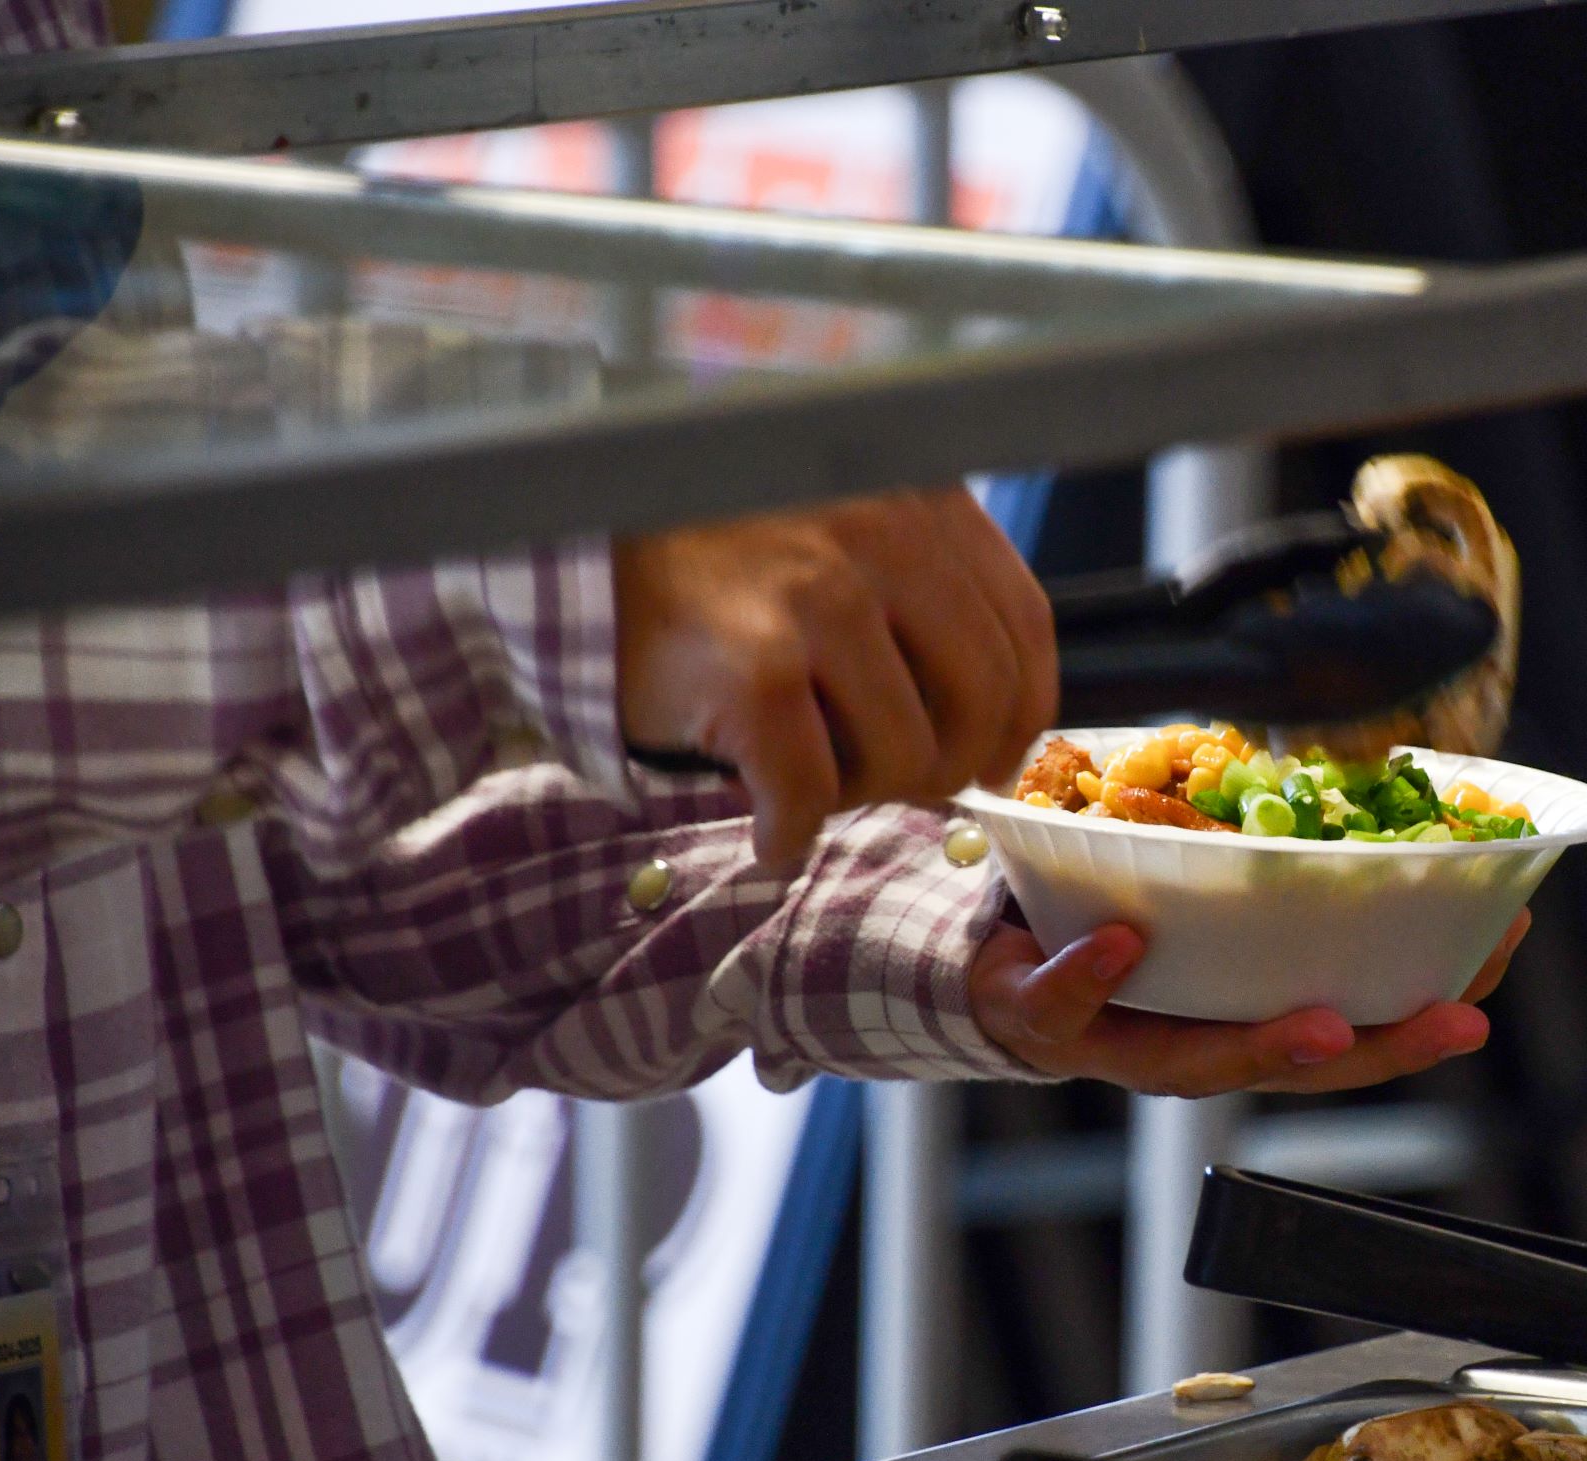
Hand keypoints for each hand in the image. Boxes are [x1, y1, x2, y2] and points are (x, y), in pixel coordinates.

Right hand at [615, 488, 1056, 864]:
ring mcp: (818, 602)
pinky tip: (771, 833)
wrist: (563, 529)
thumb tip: (989, 729)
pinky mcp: (751, 670)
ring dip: (861, 795)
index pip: (1023, 629)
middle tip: (893, 785)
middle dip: (944, 767)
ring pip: (904, 755)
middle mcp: (881, 537)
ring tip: (807, 781)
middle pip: (981, 701)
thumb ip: (918, 592)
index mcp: (917, 500)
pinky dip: (791, 833)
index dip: (1018, 715)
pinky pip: (809, 792)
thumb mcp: (838, 523)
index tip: (991, 758)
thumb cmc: (709, 545)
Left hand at [973, 911, 1532, 1094]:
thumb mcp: (1203, 895)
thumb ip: (1276, 866)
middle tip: (1451, 1020)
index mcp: (1247, 1020)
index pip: (1357, 1026)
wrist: (992, 957)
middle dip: (1382, 1049)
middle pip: (1296, 1068)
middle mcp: (1197, 1050)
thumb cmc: (1121, 920)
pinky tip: (1121, 943)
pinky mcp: (1038, 1016)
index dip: (1429, 1005)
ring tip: (1322, 1024)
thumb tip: (1378, 787)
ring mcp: (1119, 1044)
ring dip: (1261, 1045)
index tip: (1498, 963)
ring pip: (1194, 1064)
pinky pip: (1063, 1002)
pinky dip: (1090, 977)